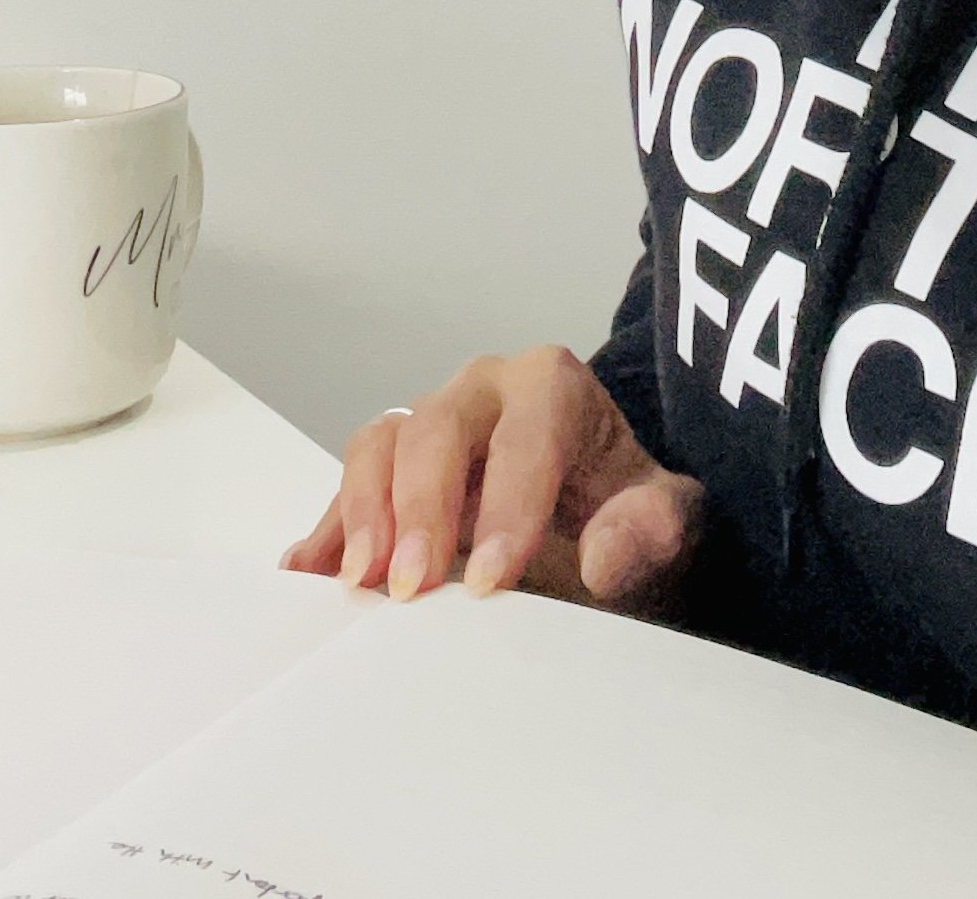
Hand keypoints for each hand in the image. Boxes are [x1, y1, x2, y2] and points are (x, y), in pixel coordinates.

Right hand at [280, 345, 703, 612]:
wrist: (605, 526)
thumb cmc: (631, 517)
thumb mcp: (667, 528)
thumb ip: (646, 532)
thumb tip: (603, 559)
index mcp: (553, 388)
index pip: (526, 433)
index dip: (506, 504)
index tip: (486, 583)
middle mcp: (483, 392)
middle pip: (436, 428)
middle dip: (419, 507)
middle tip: (411, 587)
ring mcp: (430, 426)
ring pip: (380, 443)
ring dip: (363, 512)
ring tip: (359, 585)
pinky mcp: (394, 473)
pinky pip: (349, 485)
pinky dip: (327, 529)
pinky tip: (309, 575)